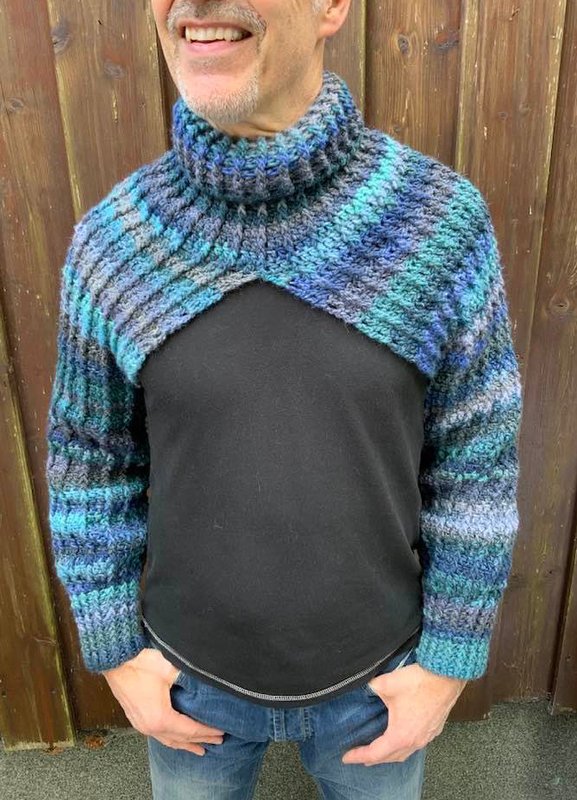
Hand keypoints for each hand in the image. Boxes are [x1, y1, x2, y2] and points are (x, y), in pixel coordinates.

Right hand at [101, 648, 225, 755]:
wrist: (115, 659)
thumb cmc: (140, 663)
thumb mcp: (170, 670)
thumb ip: (189, 680)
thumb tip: (204, 684)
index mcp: (161, 718)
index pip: (190, 730)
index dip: (207, 732)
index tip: (221, 732)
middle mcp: (150, 727)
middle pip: (180, 739)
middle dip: (199, 741)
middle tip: (216, 742)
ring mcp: (141, 724)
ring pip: (167, 740)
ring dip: (184, 744)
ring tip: (198, 747)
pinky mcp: (136, 718)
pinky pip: (157, 735)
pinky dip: (171, 738)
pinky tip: (175, 736)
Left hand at [341, 662, 466, 765]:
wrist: (446, 676)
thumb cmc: (420, 682)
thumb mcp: (385, 684)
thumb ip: (370, 689)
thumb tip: (364, 689)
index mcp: (400, 736)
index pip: (374, 753)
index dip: (358, 756)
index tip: (347, 757)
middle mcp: (414, 741)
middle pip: (390, 757)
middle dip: (374, 758)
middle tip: (360, 756)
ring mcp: (427, 736)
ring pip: (405, 752)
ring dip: (390, 754)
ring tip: (380, 750)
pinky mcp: (434, 728)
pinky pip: (416, 744)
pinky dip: (404, 745)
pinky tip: (402, 736)